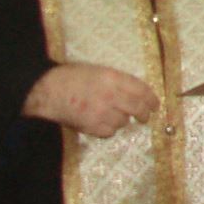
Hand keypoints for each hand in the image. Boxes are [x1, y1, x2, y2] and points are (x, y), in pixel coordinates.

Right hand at [22, 62, 158, 137]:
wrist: (48, 90)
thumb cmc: (72, 77)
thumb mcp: (99, 71)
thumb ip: (119, 81)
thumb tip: (137, 92)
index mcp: (113, 78)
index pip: (142, 90)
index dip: (152, 99)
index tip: (155, 104)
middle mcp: (111, 96)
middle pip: (138, 109)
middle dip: (144, 114)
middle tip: (145, 117)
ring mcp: (101, 113)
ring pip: (123, 122)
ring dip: (122, 120)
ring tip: (113, 115)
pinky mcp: (91, 127)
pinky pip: (109, 132)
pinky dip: (109, 129)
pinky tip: (102, 123)